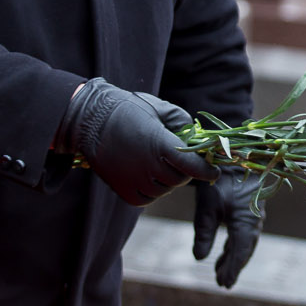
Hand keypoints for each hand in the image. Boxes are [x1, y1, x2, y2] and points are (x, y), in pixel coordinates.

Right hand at [54, 78, 217, 205]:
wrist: (90, 121)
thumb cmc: (129, 110)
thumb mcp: (160, 108)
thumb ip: (183, 123)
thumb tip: (197, 140)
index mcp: (160, 145)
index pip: (193, 166)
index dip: (207, 170)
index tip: (215, 170)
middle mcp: (149, 167)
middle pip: (181, 178)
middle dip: (185, 169)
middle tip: (178, 156)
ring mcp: (136, 182)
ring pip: (166, 189)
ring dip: (169, 178)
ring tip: (157, 160)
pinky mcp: (125, 193)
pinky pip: (150, 198)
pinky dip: (154, 189)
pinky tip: (147, 173)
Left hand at [192, 169, 262, 287]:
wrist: (234, 154)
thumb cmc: (219, 180)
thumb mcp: (207, 207)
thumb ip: (204, 233)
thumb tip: (199, 258)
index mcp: (245, 223)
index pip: (240, 252)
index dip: (233, 269)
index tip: (224, 284)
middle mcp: (253, 222)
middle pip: (244, 250)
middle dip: (233, 267)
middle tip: (222, 283)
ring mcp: (252, 216)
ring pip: (244, 243)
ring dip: (233, 258)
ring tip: (220, 272)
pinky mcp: (247, 210)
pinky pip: (242, 234)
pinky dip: (234, 246)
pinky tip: (224, 252)